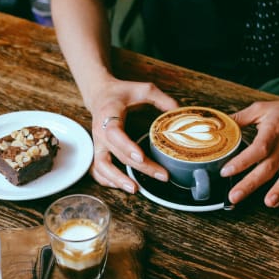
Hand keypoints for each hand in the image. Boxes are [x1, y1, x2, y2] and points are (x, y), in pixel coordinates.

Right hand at [89, 77, 178, 191]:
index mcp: (108, 115)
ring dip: (117, 180)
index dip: (126, 146)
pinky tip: (123, 185)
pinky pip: (97, 170)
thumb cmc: (122, 93)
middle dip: (138, 168)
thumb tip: (181, 114)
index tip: (140, 156)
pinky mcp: (97, 151)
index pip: (114, 133)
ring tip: (135, 189)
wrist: (100, 95)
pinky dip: (107, 181)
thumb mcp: (144, 89)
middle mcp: (99, 132)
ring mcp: (97, 144)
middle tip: (160, 175)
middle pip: (115, 154)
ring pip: (101, 167)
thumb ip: (162, 100)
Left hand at [221, 95, 278, 206]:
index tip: (225, 172)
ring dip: (278, 192)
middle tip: (233, 196)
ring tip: (267, 203)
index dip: (242, 162)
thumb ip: (238, 119)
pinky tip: (276, 202)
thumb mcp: (261, 109)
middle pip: (268, 168)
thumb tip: (217, 127)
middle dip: (250, 184)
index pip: (258, 148)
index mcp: (273, 130)